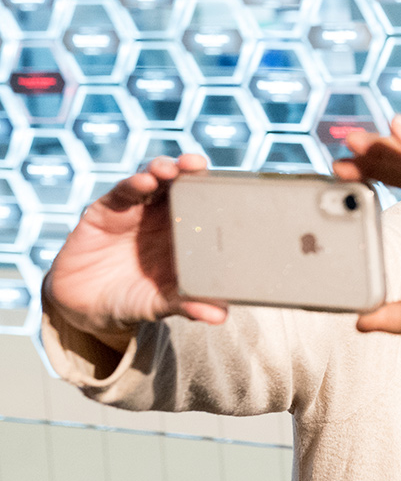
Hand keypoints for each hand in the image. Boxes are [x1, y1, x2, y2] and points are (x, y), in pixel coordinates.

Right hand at [43, 155, 228, 349]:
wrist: (87, 305)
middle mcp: (165, 215)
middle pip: (183, 182)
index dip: (218, 189)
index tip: (232, 183)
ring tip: (171, 170)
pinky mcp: (107, 209)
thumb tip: (219, 317)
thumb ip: (188, 306)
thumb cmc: (135, 299)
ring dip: (163, 169)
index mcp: (188, 232)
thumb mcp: (162, 304)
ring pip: (154, 179)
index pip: (208, 202)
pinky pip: (123, 191)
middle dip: (191, 169)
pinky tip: (144, 182)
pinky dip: (134, 184)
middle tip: (197, 164)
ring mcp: (137, 209)